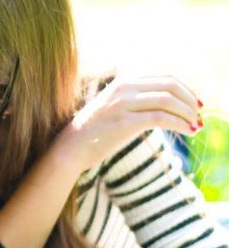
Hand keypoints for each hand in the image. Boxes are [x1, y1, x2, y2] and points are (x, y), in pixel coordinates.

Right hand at [54, 76, 201, 172]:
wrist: (71, 147)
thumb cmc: (95, 131)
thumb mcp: (115, 107)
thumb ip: (137, 100)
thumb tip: (168, 105)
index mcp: (123, 81)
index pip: (165, 79)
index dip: (185, 91)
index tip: (195, 104)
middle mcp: (124, 88)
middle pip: (170, 86)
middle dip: (189, 100)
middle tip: (198, 115)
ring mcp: (123, 104)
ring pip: (168, 101)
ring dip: (187, 113)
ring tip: (195, 125)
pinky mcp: (124, 122)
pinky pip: (161, 119)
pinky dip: (179, 124)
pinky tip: (187, 131)